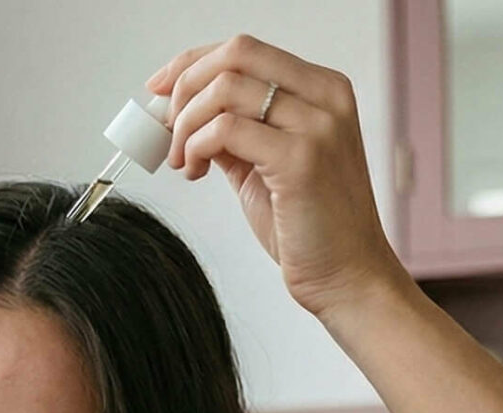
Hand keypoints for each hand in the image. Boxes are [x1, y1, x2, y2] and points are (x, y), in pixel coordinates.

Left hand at [151, 35, 404, 321]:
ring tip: (184, 162)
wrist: (345, 272)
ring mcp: (318, 124)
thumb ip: (233, 132)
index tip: (156, 90)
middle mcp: (326, 96)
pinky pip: (225, 130)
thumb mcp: (262, 163)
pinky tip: (197, 174)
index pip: (244, 49)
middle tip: (167, 131)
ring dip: (185, 125)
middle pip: (234, 55)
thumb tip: (180, 112)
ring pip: (223, 90)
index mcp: (322, 89)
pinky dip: (196, 148)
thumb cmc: (307, 222)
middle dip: (183, 89)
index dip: (190, 64)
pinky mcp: (301, 158)